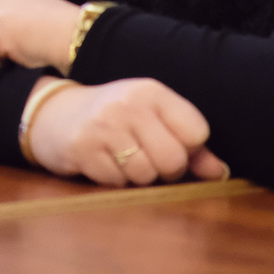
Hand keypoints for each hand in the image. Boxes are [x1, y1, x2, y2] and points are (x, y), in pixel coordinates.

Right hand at [26, 77, 228, 186]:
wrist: (54, 113)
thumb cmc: (113, 117)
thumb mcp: (150, 118)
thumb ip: (189, 144)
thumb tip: (219, 172)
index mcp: (151, 91)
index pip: (196, 132)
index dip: (188, 148)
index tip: (169, 142)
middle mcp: (128, 104)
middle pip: (174, 159)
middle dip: (165, 170)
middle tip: (147, 157)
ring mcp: (104, 126)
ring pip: (146, 175)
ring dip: (137, 176)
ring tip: (122, 158)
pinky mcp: (83, 148)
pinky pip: (117, 182)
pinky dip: (114, 179)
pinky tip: (103, 162)